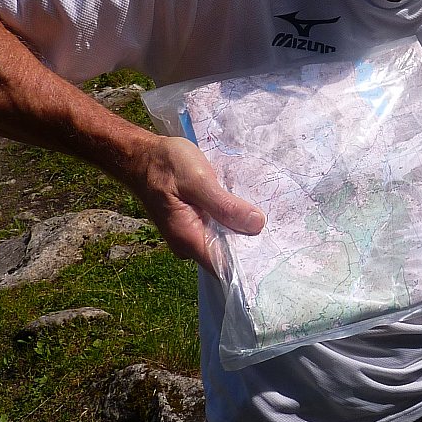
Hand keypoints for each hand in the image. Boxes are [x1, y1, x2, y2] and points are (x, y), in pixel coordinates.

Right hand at [115, 135, 264, 274]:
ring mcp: (190, 234)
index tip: (276, 250)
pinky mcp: (193, 223)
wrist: (140, 156)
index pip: (225, 265)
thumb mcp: (198, 180)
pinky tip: (248, 209)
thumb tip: (256, 225)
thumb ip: (224, 205)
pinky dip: (232, 220)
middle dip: (251, 243)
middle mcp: (188, 244)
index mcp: (189, 239)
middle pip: (227, 255)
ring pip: (223, 241)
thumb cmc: (166, 165)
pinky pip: (218, 229)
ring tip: (270, 218)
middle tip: (280, 230)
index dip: (250, 260)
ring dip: (242, 230)